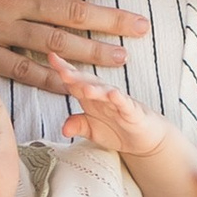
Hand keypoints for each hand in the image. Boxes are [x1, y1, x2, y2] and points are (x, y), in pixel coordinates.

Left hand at [47, 48, 170, 163]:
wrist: (145, 140)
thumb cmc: (117, 129)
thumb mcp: (92, 130)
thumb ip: (78, 126)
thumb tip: (63, 128)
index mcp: (91, 97)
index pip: (75, 81)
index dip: (63, 70)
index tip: (51, 57)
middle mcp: (104, 95)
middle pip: (88, 82)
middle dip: (76, 77)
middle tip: (62, 70)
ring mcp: (119, 102)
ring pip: (106, 92)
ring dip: (95, 89)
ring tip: (83, 88)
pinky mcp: (133, 112)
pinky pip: (125, 104)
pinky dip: (119, 99)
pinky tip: (113, 95)